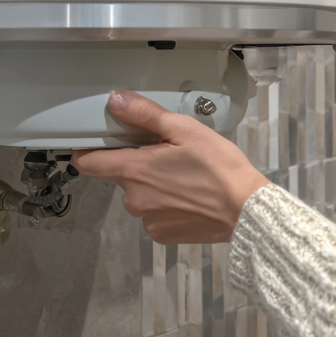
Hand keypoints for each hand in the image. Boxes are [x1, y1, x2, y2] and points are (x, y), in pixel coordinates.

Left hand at [72, 91, 268, 244]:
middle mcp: (134, 199)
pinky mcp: (161, 235)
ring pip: (139, 197)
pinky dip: (166, 207)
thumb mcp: (185, 130)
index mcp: (135, 171)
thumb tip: (116, 101)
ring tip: (183, 179)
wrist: (246, 211)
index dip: (89, 151)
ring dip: (153, 187)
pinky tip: (188, 198)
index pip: (88, 163)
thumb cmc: (220, 168)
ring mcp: (147, 220)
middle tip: (167, 157)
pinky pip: (154, 216)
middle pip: (120, 177)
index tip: (100, 144)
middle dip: (138, 166)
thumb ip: (145, 115)